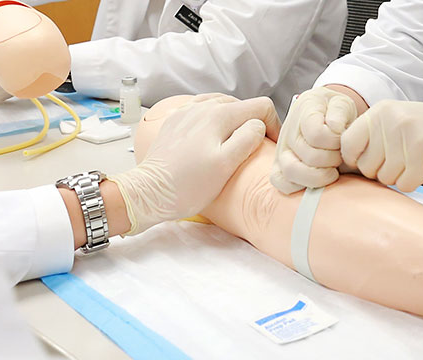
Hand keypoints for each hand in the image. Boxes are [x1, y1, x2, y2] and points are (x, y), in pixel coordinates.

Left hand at [111, 95, 277, 233]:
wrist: (149, 192)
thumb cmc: (188, 185)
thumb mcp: (227, 165)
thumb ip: (248, 138)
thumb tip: (257, 125)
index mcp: (219, 114)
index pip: (260, 106)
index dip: (272, 125)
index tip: (269, 147)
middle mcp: (202, 107)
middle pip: (241, 105)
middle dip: (253, 123)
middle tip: (254, 149)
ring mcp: (186, 113)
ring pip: (220, 106)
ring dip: (233, 121)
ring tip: (233, 143)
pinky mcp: (174, 123)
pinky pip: (201, 111)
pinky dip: (213, 119)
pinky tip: (211, 136)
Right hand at [270, 86, 360, 192]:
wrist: (326, 117)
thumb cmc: (336, 113)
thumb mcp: (343, 104)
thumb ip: (340, 111)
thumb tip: (334, 127)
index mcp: (304, 110)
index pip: (317, 134)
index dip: (336, 141)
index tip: (342, 138)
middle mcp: (289, 130)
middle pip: (310, 156)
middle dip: (333, 159)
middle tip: (339, 154)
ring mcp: (282, 150)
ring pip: (292, 171)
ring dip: (320, 175)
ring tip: (331, 168)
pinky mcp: (279, 166)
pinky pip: (281, 183)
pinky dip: (299, 186)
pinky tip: (316, 180)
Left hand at [341, 101, 422, 191]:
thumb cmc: (419, 128)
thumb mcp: (391, 119)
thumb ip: (367, 135)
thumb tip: (341, 162)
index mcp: (380, 113)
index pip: (348, 144)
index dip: (353, 158)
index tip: (365, 159)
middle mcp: (394, 124)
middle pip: (366, 166)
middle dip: (378, 170)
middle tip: (394, 161)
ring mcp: (411, 141)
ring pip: (385, 178)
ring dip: (395, 176)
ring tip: (409, 161)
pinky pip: (404, 184)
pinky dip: (410, 182)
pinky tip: (419, 168)